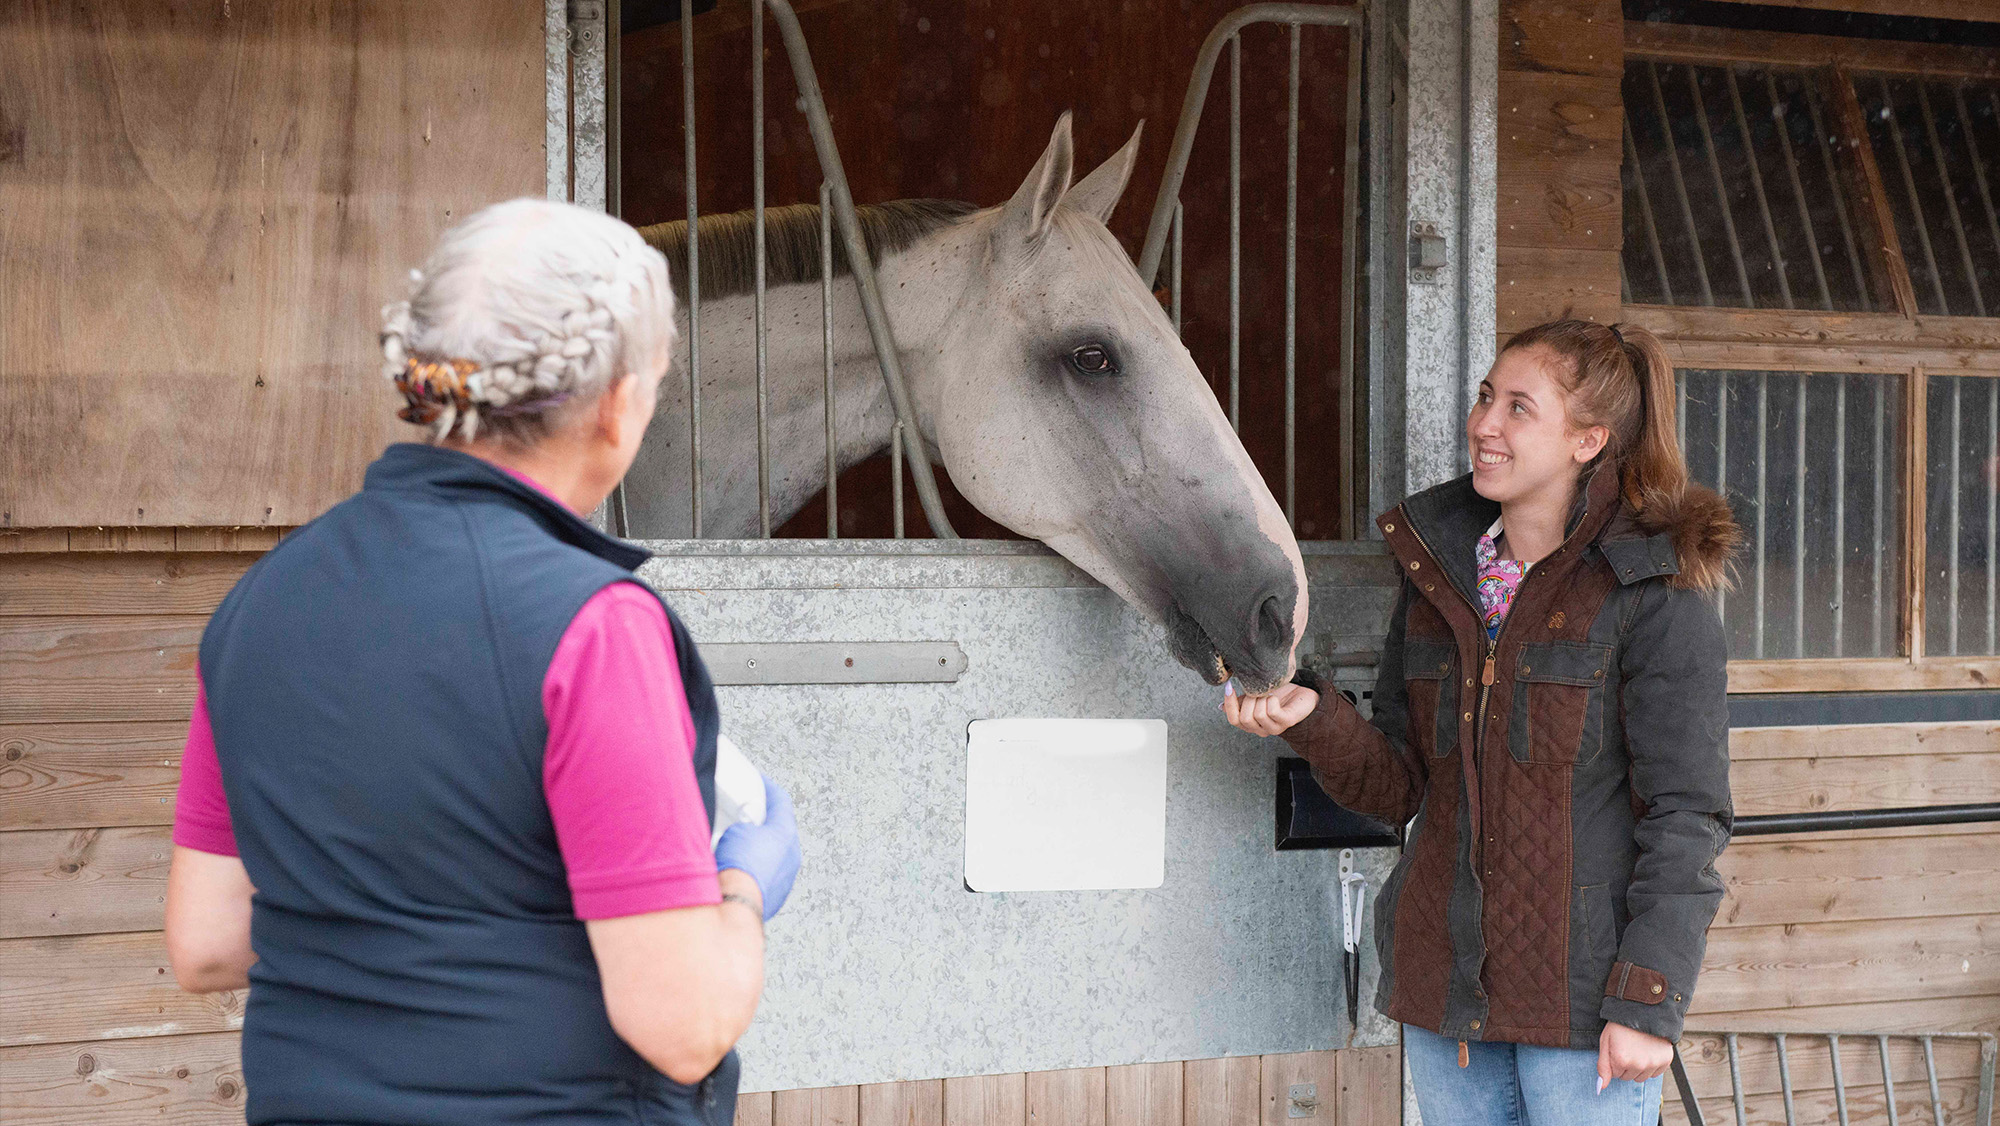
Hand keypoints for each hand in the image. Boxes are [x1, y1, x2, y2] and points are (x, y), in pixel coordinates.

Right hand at [714, 774, 800, 921]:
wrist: (736, 903)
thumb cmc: (738, 866)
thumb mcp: (734, 829)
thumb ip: (742, 824)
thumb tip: (738, 831)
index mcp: (786, 833)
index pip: (781, 802)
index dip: (768, 789)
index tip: (760, 783)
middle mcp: (791, 855)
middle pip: (778, 830)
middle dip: (761, 822)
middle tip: (743, 816)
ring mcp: (785, 878)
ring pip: (772, 856)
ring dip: (757, 848)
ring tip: (735, 846)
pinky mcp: (775, 896)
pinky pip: (765, 876)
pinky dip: (753, 869)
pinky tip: (735, 869)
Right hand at [1223, 681, 1320, 735]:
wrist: (1302, 695)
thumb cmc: (1280, 696)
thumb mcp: (1255, 697)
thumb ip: (1240, 702)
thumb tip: (1221, 707)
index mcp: (1252, 725)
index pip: (1233, 720)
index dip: (1229, 704)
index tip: (1229, 686)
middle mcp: (1262, 730)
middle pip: (1244, 718)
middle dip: (1248, 700)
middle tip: (1257, 691)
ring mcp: (1275, 728)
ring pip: (1258, 715)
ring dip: (1261, 698)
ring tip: (1268, 694)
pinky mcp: (1287, 722)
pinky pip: (1272, 711)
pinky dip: (1271, 699)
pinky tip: (1276, 697)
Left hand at [1598, 1021, 1673, 1087]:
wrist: (1643, 1010)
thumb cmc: (1621, 1025)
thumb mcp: (1606, 1042)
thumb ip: (1603, 1067)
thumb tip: (1601, 1088)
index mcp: (1621, 1060)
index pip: (1615, 1075)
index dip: (1615, 1061)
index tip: (1617, 1048)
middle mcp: (1639, 1064)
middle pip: (1628, 1077)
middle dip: (1626, 1066)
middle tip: (1627, 1048)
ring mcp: (1654, 1063)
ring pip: (1642, 1077)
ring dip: (1638, 1067)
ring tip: (1637, 1049)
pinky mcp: (1666, 1060)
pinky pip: (1655, 1074)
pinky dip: (1651, 1065)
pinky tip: (1648, 1051)